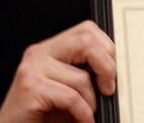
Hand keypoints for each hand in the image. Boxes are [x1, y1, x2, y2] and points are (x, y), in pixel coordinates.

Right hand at [0, 20, 116, 122]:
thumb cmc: (40, 113)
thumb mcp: (65, 86)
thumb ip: (82, 71)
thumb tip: (111, 70)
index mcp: (50, 49)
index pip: (87, 30)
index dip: (106, 49)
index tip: (109, 74)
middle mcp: (39, 53)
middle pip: (86, 41)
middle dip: (106, 67)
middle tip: (107, 89)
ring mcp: (33, 69)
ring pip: (81, 77)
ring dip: (91, 102)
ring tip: (86, 114)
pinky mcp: (31, 88)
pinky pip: (71, 97)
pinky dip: (83, 112)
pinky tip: (83, 120)